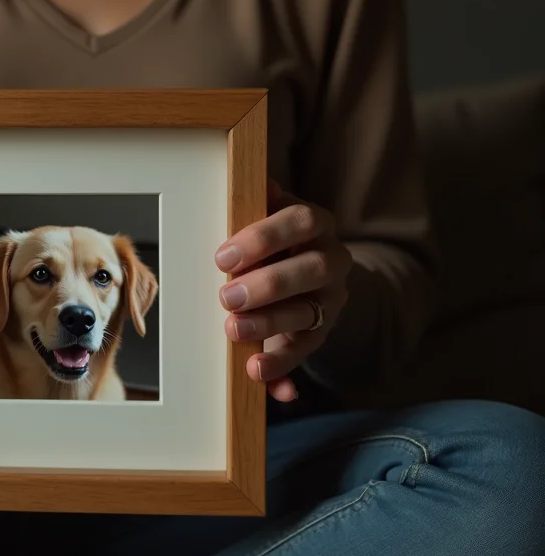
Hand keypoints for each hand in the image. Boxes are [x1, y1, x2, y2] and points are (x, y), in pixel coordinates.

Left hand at [214, 179, 351, 401]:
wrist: (305, 273)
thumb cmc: (271, 241)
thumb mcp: (265, 219)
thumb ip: (259, 207)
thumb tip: (263, 184)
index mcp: (315, 223)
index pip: (301, 221)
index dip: (264, 237)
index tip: (223, 256)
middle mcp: (332, 259)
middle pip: (311, 270)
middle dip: (267, 284)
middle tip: (225, 297)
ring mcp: (330, 298)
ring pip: (308, 312)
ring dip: (269, 323)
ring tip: (233, 330)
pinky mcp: (321, 332)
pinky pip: (305, 350)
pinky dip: (281, 364)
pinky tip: (256, 371)